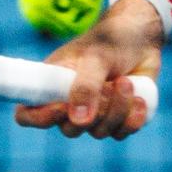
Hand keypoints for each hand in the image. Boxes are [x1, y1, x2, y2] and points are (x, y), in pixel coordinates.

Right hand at [12, 0, 162, 139]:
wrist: (142, 37)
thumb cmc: (112, 39)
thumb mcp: (97, 57)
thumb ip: (86, 87)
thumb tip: (78, 121)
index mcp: (52, 83)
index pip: (28, 113)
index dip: (39, 118)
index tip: (62, 107)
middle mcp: (69, 102)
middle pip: (69, 129)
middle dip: (94, 111)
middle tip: (110, 86)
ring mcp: (93, 112)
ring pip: (98, 132)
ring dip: (117, 110)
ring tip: (127, 82)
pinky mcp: (116, 117)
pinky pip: (120, 133)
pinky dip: (133, 119)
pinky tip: (139, 99)